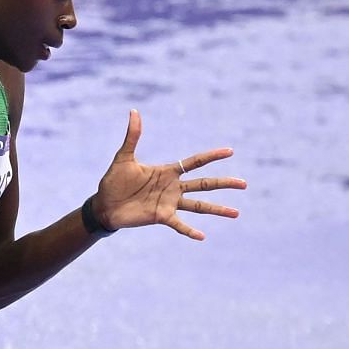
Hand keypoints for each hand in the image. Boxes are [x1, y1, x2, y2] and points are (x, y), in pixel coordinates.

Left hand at [94, 108, 245, 239]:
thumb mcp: (124, 157)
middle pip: (204, 184)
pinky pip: (179, 224)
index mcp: (168, 171)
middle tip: (244, 184)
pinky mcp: (161, 217)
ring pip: (199, 206)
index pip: (195, 162)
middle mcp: (173, 187)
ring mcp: (169, 203)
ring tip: (236, 213)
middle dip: (224, 183)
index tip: (230, 151)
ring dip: (217, 209)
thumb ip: (132, 136)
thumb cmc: (114, 181)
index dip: (212, 156)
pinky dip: (190, 231)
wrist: (104, 205)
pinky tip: (202, 236)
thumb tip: (134, 111)